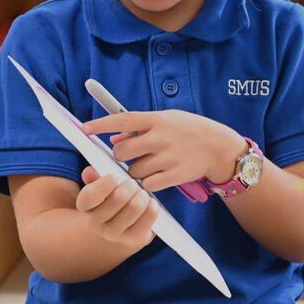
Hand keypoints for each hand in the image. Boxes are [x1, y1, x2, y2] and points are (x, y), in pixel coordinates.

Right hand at [76, 166, 156, 249]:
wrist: (118, 227)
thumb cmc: (110, 199)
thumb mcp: (100, 187)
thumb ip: (95, 177)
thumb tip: (90, 171)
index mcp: (84, 206)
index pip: (92, 194)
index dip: (106, 182)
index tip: (115, 176)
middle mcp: (94, 223)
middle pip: (119, 197)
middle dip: (130, 185)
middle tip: (132, 184)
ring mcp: (113, 234)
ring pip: (135, 206)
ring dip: (142, 195)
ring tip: (141, 193)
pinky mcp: (133, 239)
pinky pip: (149, 216)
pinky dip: (152, 206)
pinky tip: (149, 203)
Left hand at [83, 110, 248, 191]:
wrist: (219, 147)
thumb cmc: (190, 131)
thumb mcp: (168, 120)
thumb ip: (141, 127)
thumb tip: (116, 138)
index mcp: (157, 119)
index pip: (122, 119)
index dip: (101, 124)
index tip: (84, 129)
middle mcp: (161, 137)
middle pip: (122, 151)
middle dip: (122, 156)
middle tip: (132, 155)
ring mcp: (168, 157)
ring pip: (134, 171)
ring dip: (137, 171)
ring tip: (153, 164)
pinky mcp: (175, 175)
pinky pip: (148, 184)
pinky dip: (149, 183)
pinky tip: (159, 175)